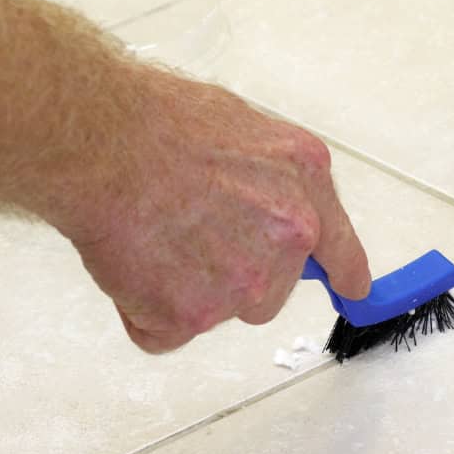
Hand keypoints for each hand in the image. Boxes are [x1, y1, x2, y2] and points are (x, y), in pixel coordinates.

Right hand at [42, 68, 371, 352]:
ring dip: (185, 290)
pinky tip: (132, 259)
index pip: (339, 248)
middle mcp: (287, 236)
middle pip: (268, 289)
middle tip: (184, 228)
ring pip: (218, 311)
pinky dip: (143, 308)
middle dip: (230, 272)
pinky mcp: (192, 315)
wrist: (100, 139)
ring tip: (154, 235)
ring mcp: (243, 281)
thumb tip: (269, 204)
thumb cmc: (157, 122)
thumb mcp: (246, 128)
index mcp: (304, 184)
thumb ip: (273, 179)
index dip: (345, 273)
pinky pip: (164, 331)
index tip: (353, 292)